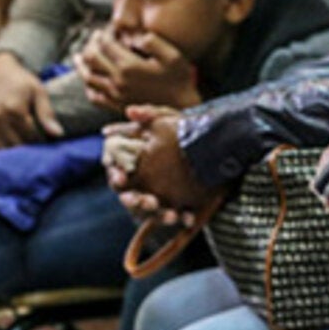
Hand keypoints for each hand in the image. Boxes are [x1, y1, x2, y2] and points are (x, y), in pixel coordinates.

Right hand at [0, 53, 62, 150]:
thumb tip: (58, 134)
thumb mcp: (38, 91)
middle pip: (13, 144)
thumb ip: (47, 113)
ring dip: (8, 153)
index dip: (38, 141)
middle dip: (24, 149)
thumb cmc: (20, 81)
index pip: (30, 135)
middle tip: (31, 150)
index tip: (43, 142)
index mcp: (14, 108)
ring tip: (16, 153)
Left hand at [77, 29, 200, 111]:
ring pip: (88, 77)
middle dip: (91, 44)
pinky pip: (94, 96)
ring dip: (82, 63)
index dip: (105, 32)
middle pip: (91, 58)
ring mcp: (115, 95)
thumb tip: (135, 36)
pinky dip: (88, 86)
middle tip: (96, 37)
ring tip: (81, 55)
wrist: (182, 107)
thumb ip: (153, 41)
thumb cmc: (179, 79)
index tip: (110, 28)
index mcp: (128, 66)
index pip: (105, 43)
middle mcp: (117, 81)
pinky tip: (89, 79)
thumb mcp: (173, 55)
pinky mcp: (116, 105)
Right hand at [105, 105, 219, 222]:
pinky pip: (176, 214)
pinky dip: (182, 217)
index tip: (121, 178)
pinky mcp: (177, 201)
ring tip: (172, 215)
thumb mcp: (167, 118)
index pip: (116, 172)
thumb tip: (130, 111)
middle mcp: (141, 182)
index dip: (116, 175)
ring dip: (159, 215)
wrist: (212, 138)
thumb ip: (150, 114)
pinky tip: (189, 218)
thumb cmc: (179, 127)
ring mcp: (158, 193)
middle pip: (130, 197)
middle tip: (148, 201)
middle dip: (136, 201)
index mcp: (131, 162)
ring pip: (151, 210)